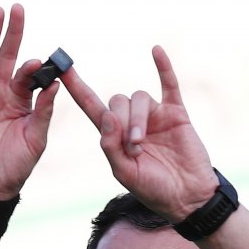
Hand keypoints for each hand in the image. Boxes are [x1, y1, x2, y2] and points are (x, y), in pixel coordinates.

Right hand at [0, 4, 57, 199]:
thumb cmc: (16, 167)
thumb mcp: (36, 139)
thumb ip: (43, 112)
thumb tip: (55, 85)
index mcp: (23, 103)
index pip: (28, 76)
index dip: (33, 67)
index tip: (39, 63)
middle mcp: (2, 95)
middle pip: (7, 57)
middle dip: (12, 33)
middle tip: (17, 8)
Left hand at [61, 46, 217, 220]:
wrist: (187, 197)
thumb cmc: (153, 189)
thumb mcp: (124, 173)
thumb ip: (110, 145)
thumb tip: (107, 114)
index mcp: (115, 136)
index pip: (91, 105)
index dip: (76, 88)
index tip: (61, 68)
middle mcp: (132, 121)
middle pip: (118, 101)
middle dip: (122, 122)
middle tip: (133, 147)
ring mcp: (155, 115)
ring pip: (139, 98)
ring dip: (138, 119)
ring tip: (142, 143)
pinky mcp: (176, 113)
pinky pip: (169, 84)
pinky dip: (163, 67)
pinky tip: (156, 51)